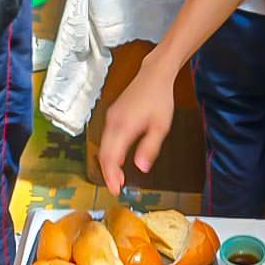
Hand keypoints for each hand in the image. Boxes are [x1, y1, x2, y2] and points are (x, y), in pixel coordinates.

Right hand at [98, 58, 176, 193]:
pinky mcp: (112, 114)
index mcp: (124, 126)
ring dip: (107, 163)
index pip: (111, 157)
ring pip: (103, 145)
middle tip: (116, 187)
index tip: (116, 189)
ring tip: (117, 178)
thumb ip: (150, 147)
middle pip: (103, 153)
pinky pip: (106, 137)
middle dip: (107, 173)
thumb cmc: (160, 99)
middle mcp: (113, 121)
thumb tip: (141, 168)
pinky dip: (109, 151)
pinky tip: (117, 158)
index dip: (111, 176)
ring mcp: (111, 117)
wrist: (154, 75)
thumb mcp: (161, 126)